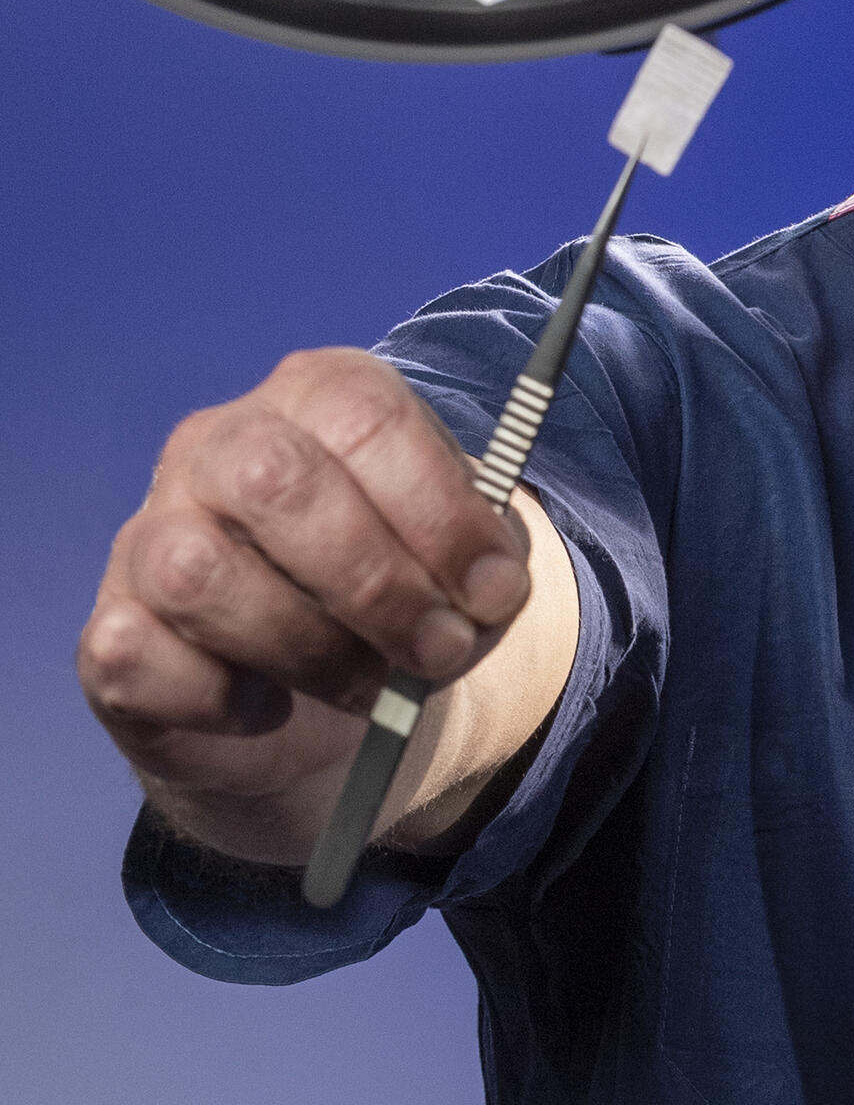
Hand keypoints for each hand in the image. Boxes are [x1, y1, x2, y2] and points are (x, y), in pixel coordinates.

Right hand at [77, 348, 532, 860]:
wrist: (318, 695)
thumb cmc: (399, 594)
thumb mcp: (464, 566)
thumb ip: (486, 567)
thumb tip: (489, 593)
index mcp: (319, 398)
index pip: (365, 417)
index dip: (438, 511)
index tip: (493, 592)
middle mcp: (220, 445)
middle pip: (276, 481)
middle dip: (375, 582)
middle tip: (439, 650)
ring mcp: (150, 533)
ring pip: (199, 573)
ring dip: (307, 648)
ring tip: (367, 685)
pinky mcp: (109, 630)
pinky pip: (143, 657)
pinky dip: (224, 700)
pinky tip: (272, 706)